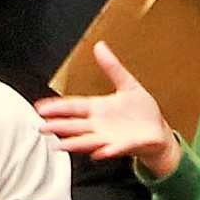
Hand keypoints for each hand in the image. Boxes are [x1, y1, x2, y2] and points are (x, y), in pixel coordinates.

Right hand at [35, 41, 176, 172]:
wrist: (158, 132)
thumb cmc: (142, 111)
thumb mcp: (128, 84)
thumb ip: (112, 67)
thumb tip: (99, 46)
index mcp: (98, 108)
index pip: (73, 106)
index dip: (56, 106)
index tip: (40, 107)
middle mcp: (99, 125)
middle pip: (75, 125)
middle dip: (59, 126)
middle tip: (42, 127)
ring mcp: (109, 138)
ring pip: (88, 140)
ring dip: (75, 143)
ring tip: (61, 144)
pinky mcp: (124, 147)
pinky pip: (114, 149)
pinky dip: (106, 151)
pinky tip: (99, 152)